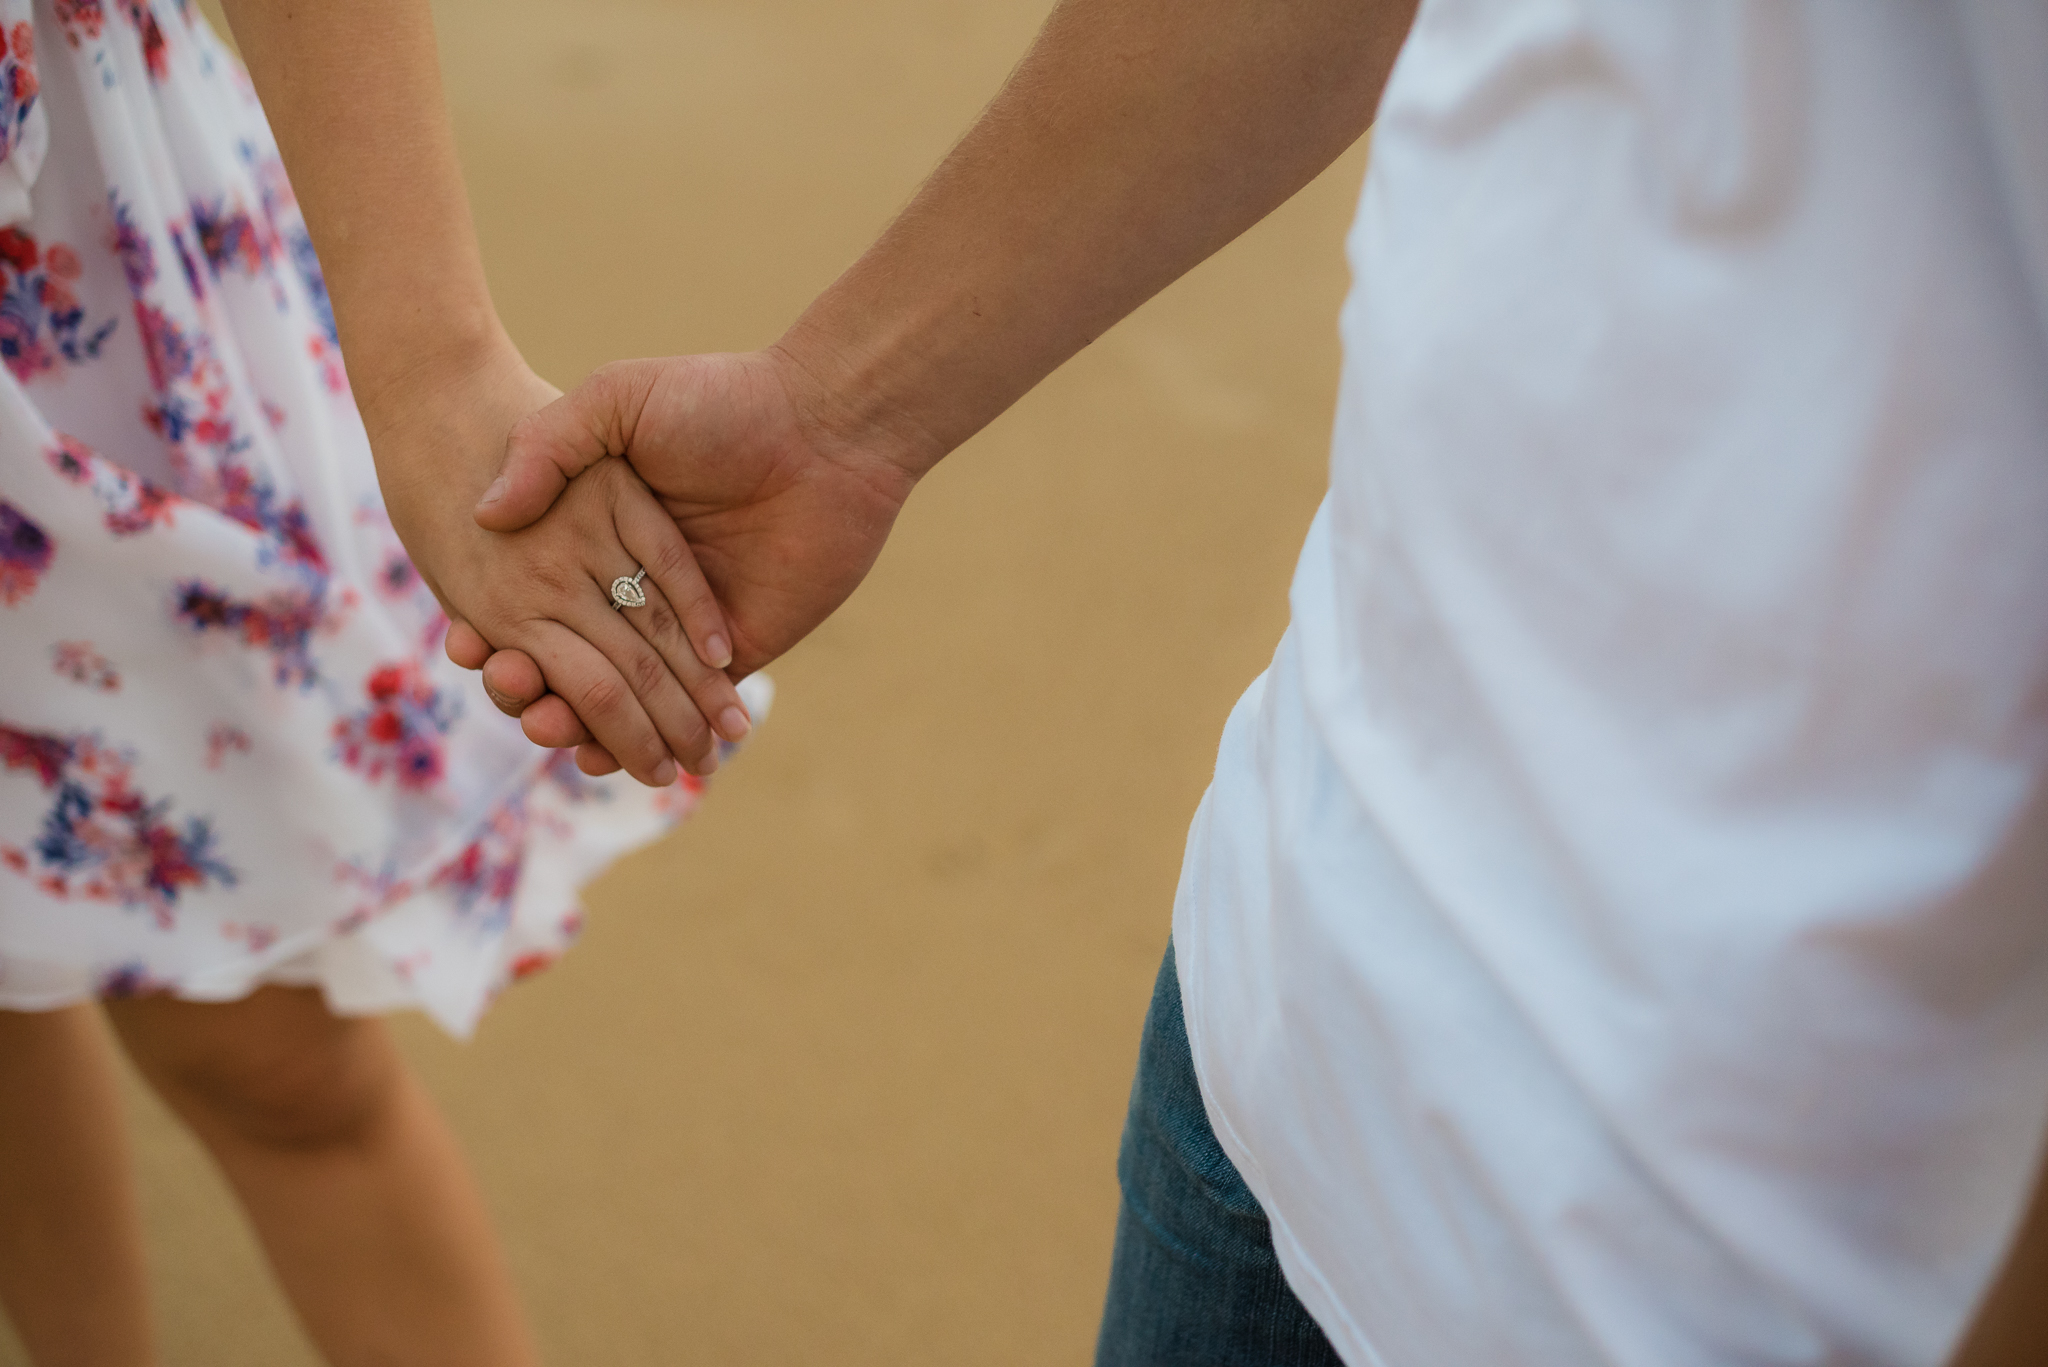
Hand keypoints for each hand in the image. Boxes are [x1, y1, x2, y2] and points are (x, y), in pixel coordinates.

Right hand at [365, 342, 752, 782]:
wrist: (827, 426)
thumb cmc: (721, 400)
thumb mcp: (619, 401)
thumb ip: (550, 447)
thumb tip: (487, 514)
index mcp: (597, 530)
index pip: (532, 598)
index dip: (494, 628)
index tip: (468, 646)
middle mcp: (634, 581)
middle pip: (568, 656)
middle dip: (533, 687)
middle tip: (515, 696)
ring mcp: (685, 623)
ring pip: (620, 694)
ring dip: (581, 722)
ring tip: (549, 729)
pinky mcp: (736, 651)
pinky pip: (684, 708)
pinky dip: (642, 738)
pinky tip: (601, 754)